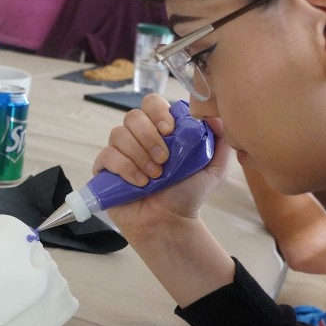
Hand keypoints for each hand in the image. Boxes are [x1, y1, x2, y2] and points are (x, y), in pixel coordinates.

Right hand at [92, 94, 232, 238]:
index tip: (170, 130)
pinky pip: (107, 156)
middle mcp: (138, 137)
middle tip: (164, 159)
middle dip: (149, 136)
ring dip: (139, 155)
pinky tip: (140, 183)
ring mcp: (119, 152)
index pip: (151, 103)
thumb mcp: (214, 168)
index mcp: (160, 130)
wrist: (171, 222)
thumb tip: (214, 116)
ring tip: (154, 176)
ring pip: (118, 134)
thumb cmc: (188, 194)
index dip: (158, 112)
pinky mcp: (105, 169)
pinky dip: (125, 168)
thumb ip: (220, 141)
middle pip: (133, 116)